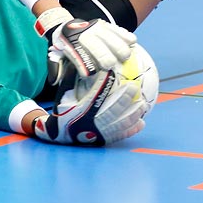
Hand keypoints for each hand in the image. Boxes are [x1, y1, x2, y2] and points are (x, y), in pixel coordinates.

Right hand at [31, 68, 146, 145]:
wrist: (59, 136)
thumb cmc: (63, 112)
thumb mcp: (64, 95)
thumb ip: (71, 80)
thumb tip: (80, 63)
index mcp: (81, 110)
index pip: (96, 95)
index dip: (105, 84)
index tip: (113, 73)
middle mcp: (91, 123)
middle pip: (112, 110)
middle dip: (125, 98)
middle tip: (134, 87)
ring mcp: (99, 133)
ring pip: (120, 123)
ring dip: (133, 114)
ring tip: (143, 104)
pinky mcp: (104, 140)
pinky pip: (120, 135)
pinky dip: (132, 130)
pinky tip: (142, 123)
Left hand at [36, 6, 136, 80]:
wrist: (66, 26)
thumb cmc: (65, 46)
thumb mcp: (56, 56)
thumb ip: (55, 68)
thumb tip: (54, 81)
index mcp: (71, 44)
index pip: (80, 56)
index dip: (87, 66)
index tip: (91, 74)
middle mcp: (84, 35)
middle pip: (98, 46)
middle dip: (106, 56)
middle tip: (111, 65)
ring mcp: (95, 28)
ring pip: (110, 36)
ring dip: (119, 46)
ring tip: (126, 56)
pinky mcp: (104, 25)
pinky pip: (117, 29)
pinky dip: (125, 35)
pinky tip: (132, 43)